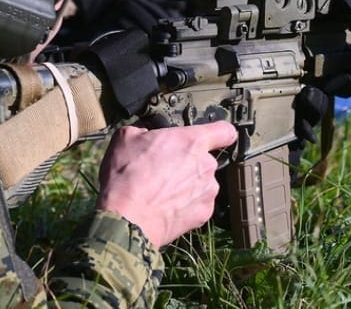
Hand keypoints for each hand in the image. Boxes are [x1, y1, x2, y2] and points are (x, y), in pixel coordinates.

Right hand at [96, 121, 237, 247]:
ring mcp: (208, 192)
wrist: (125, 218)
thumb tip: (146, 135)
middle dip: (189, 163)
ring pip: (203, 184)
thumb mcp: (126, 138)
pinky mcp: (203, 215)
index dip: (220, 134)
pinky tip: (167, 208)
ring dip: (189, 185)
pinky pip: (198, 205)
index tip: (214, 137)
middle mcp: (206, 165)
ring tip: (163, 193)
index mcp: (192, 141)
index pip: (225, 131)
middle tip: (165, 170)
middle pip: (206, 160)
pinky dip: (187, 206)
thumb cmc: (126, 175)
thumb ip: (144, 131)